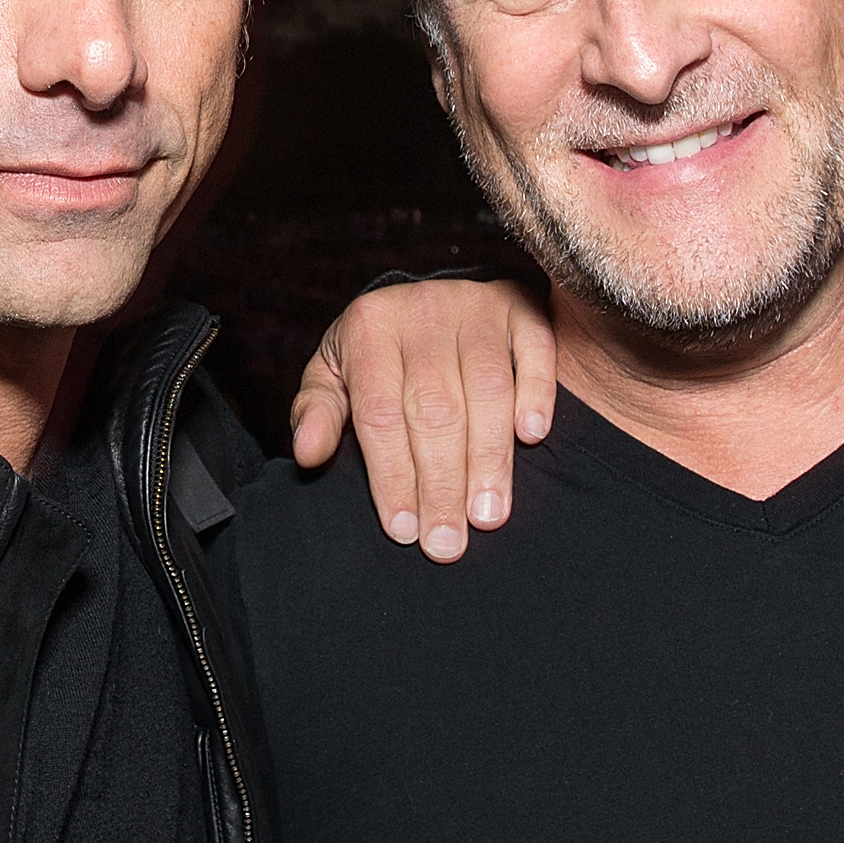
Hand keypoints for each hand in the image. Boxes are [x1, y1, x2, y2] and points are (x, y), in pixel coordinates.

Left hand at [289, 278, 554, 563]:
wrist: (423, 300)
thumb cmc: (375, 353)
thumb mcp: (333, 374)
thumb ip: (318, 413)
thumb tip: (307, 454)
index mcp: (369, 326)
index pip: (380, 413)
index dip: (392, 475)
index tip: (404, 531)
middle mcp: (423, 309)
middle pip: (435, 408)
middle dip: (442, 483)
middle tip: (448, 542)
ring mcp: (476, 305)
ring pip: (487, 387)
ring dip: (489, 457)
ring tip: (487, 515)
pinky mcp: (519, 308)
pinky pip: (535, 350)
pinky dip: (536, 394)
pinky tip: (531, 438)